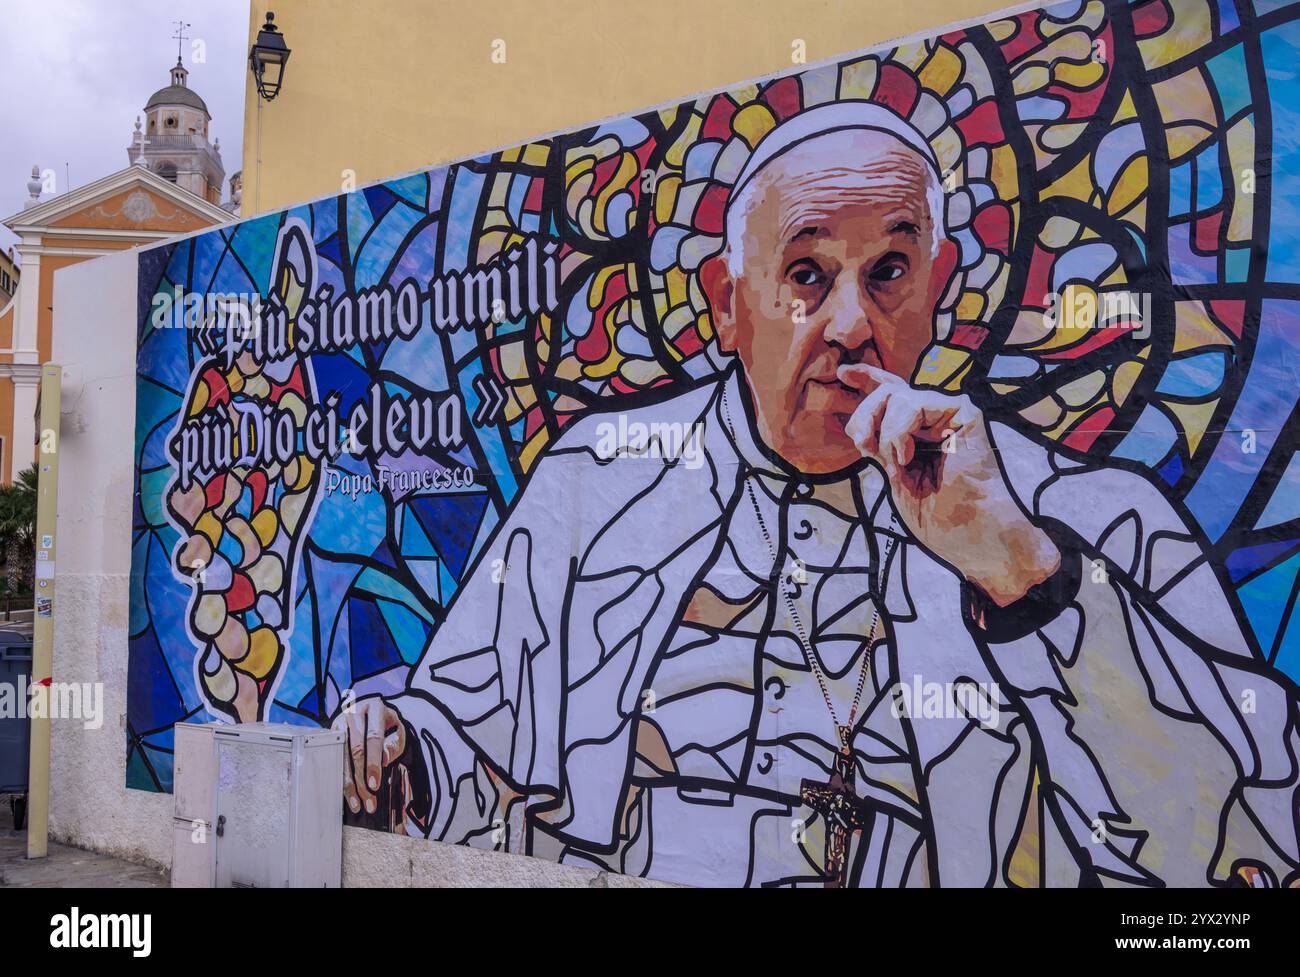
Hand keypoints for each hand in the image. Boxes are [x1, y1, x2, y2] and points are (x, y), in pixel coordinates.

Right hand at [334, 695, 407, 820]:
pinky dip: (340, 778)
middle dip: (361, 778)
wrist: (373, 712)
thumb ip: (393, 744)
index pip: (373, 737)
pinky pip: (333, 759)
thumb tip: (383, 762)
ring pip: (341, 757)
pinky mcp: (330, 733)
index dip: (373, 762)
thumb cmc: (388, 725)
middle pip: (355, 750)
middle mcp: (354, 712)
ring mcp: (339, 722)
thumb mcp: (397, 731)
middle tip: (368, 800)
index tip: (374, 785)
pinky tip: (347, 794)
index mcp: (375, 708)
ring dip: (349, 783)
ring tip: (358, 804)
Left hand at [840, 364, 1060, 606]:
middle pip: (887, 391)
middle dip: (865, 415)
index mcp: (922, 431)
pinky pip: (912, 403)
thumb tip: (859, 423)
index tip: (844, 373)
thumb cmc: (941, 516)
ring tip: (899, 465)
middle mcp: (938, 417)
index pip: (894, 393)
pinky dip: (898, 431)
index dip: (868, 377)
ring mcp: (951, 412)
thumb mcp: (896, 476)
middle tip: (866, 446)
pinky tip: (907, 457)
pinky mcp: (964, 411)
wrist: (974, 535)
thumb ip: (880, 445)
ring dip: (885, 434)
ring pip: (896, 395)